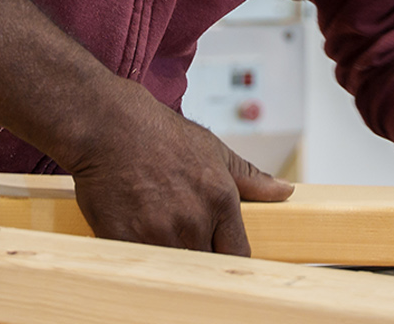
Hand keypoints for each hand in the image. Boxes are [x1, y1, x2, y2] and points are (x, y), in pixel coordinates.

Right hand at [66, 77, 292, 253]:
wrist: (109, 125)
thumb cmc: (159, 134)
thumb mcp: (213, 149)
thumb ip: (250, 178)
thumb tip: (285, 191)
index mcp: (220, 199)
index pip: (238, 253)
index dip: (228, 255)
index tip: (218, 250)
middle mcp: (193, 220)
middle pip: (207, 264)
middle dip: (198, 255)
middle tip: (182, 236)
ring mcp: (158, 233)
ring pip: (174, 268)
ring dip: (169, 256)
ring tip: (156, 230)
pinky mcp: (125, 240)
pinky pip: (140, 265)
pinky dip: (139, 257)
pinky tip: (134, 233)